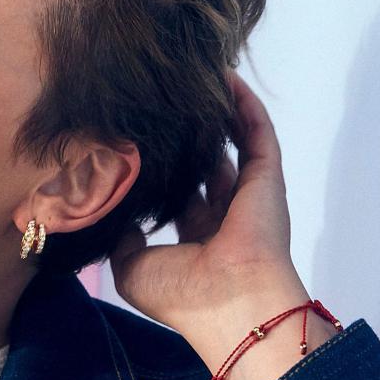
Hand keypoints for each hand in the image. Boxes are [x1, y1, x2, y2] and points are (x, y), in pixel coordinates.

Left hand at [107, 69, 301, 347]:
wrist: (231, 302)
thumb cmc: (182, 294)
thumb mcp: (132, 269)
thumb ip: (121, 237)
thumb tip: (112, 210)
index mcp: (195, 240)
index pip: (178, 197)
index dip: (161, 171)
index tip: (135, 142)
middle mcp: (223, 216)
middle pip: (204, 166)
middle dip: (186, 138)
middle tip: (161, 104)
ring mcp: (248, 196)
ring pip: (231, 144)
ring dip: (216, 114)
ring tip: (192, 80)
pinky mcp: (267, 178)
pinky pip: (256, 133)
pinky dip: (243, 105)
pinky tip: (225, 77)